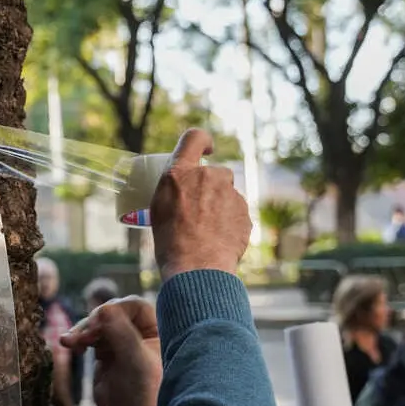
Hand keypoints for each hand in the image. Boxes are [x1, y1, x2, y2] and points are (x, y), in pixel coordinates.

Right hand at [62, 297, 160, 405]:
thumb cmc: (148, 395)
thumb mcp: (135, 360)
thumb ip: (120, 332)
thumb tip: (104, 308)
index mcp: (158, 331)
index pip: (134, 306)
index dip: (115, 310)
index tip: (99, 322)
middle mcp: (141, 334)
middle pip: (112, 313)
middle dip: (93, 323)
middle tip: (82, 337)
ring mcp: (123, 345)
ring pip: (98, 326)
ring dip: (82, 331)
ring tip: (68, 342)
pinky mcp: (107, 357)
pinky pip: (89, 339)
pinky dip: (78, 340)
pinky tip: (69, 345)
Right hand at [150, 129, 250, 281]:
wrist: (196, 267)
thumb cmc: (170, 241)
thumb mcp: (159, 208)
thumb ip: (176, 189)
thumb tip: (184, 188)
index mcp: (180, 173)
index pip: (194, 137)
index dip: (203, 141)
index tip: (207, 149)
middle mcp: (208, 176)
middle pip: (215, 173)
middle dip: (210, 188)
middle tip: (198, 212)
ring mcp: (230, 194)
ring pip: (227, 195)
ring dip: (220, 207)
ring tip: (206, 232)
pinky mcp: (245, 212)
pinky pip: (237, 213)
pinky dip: (230, 223)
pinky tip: (218, 240)